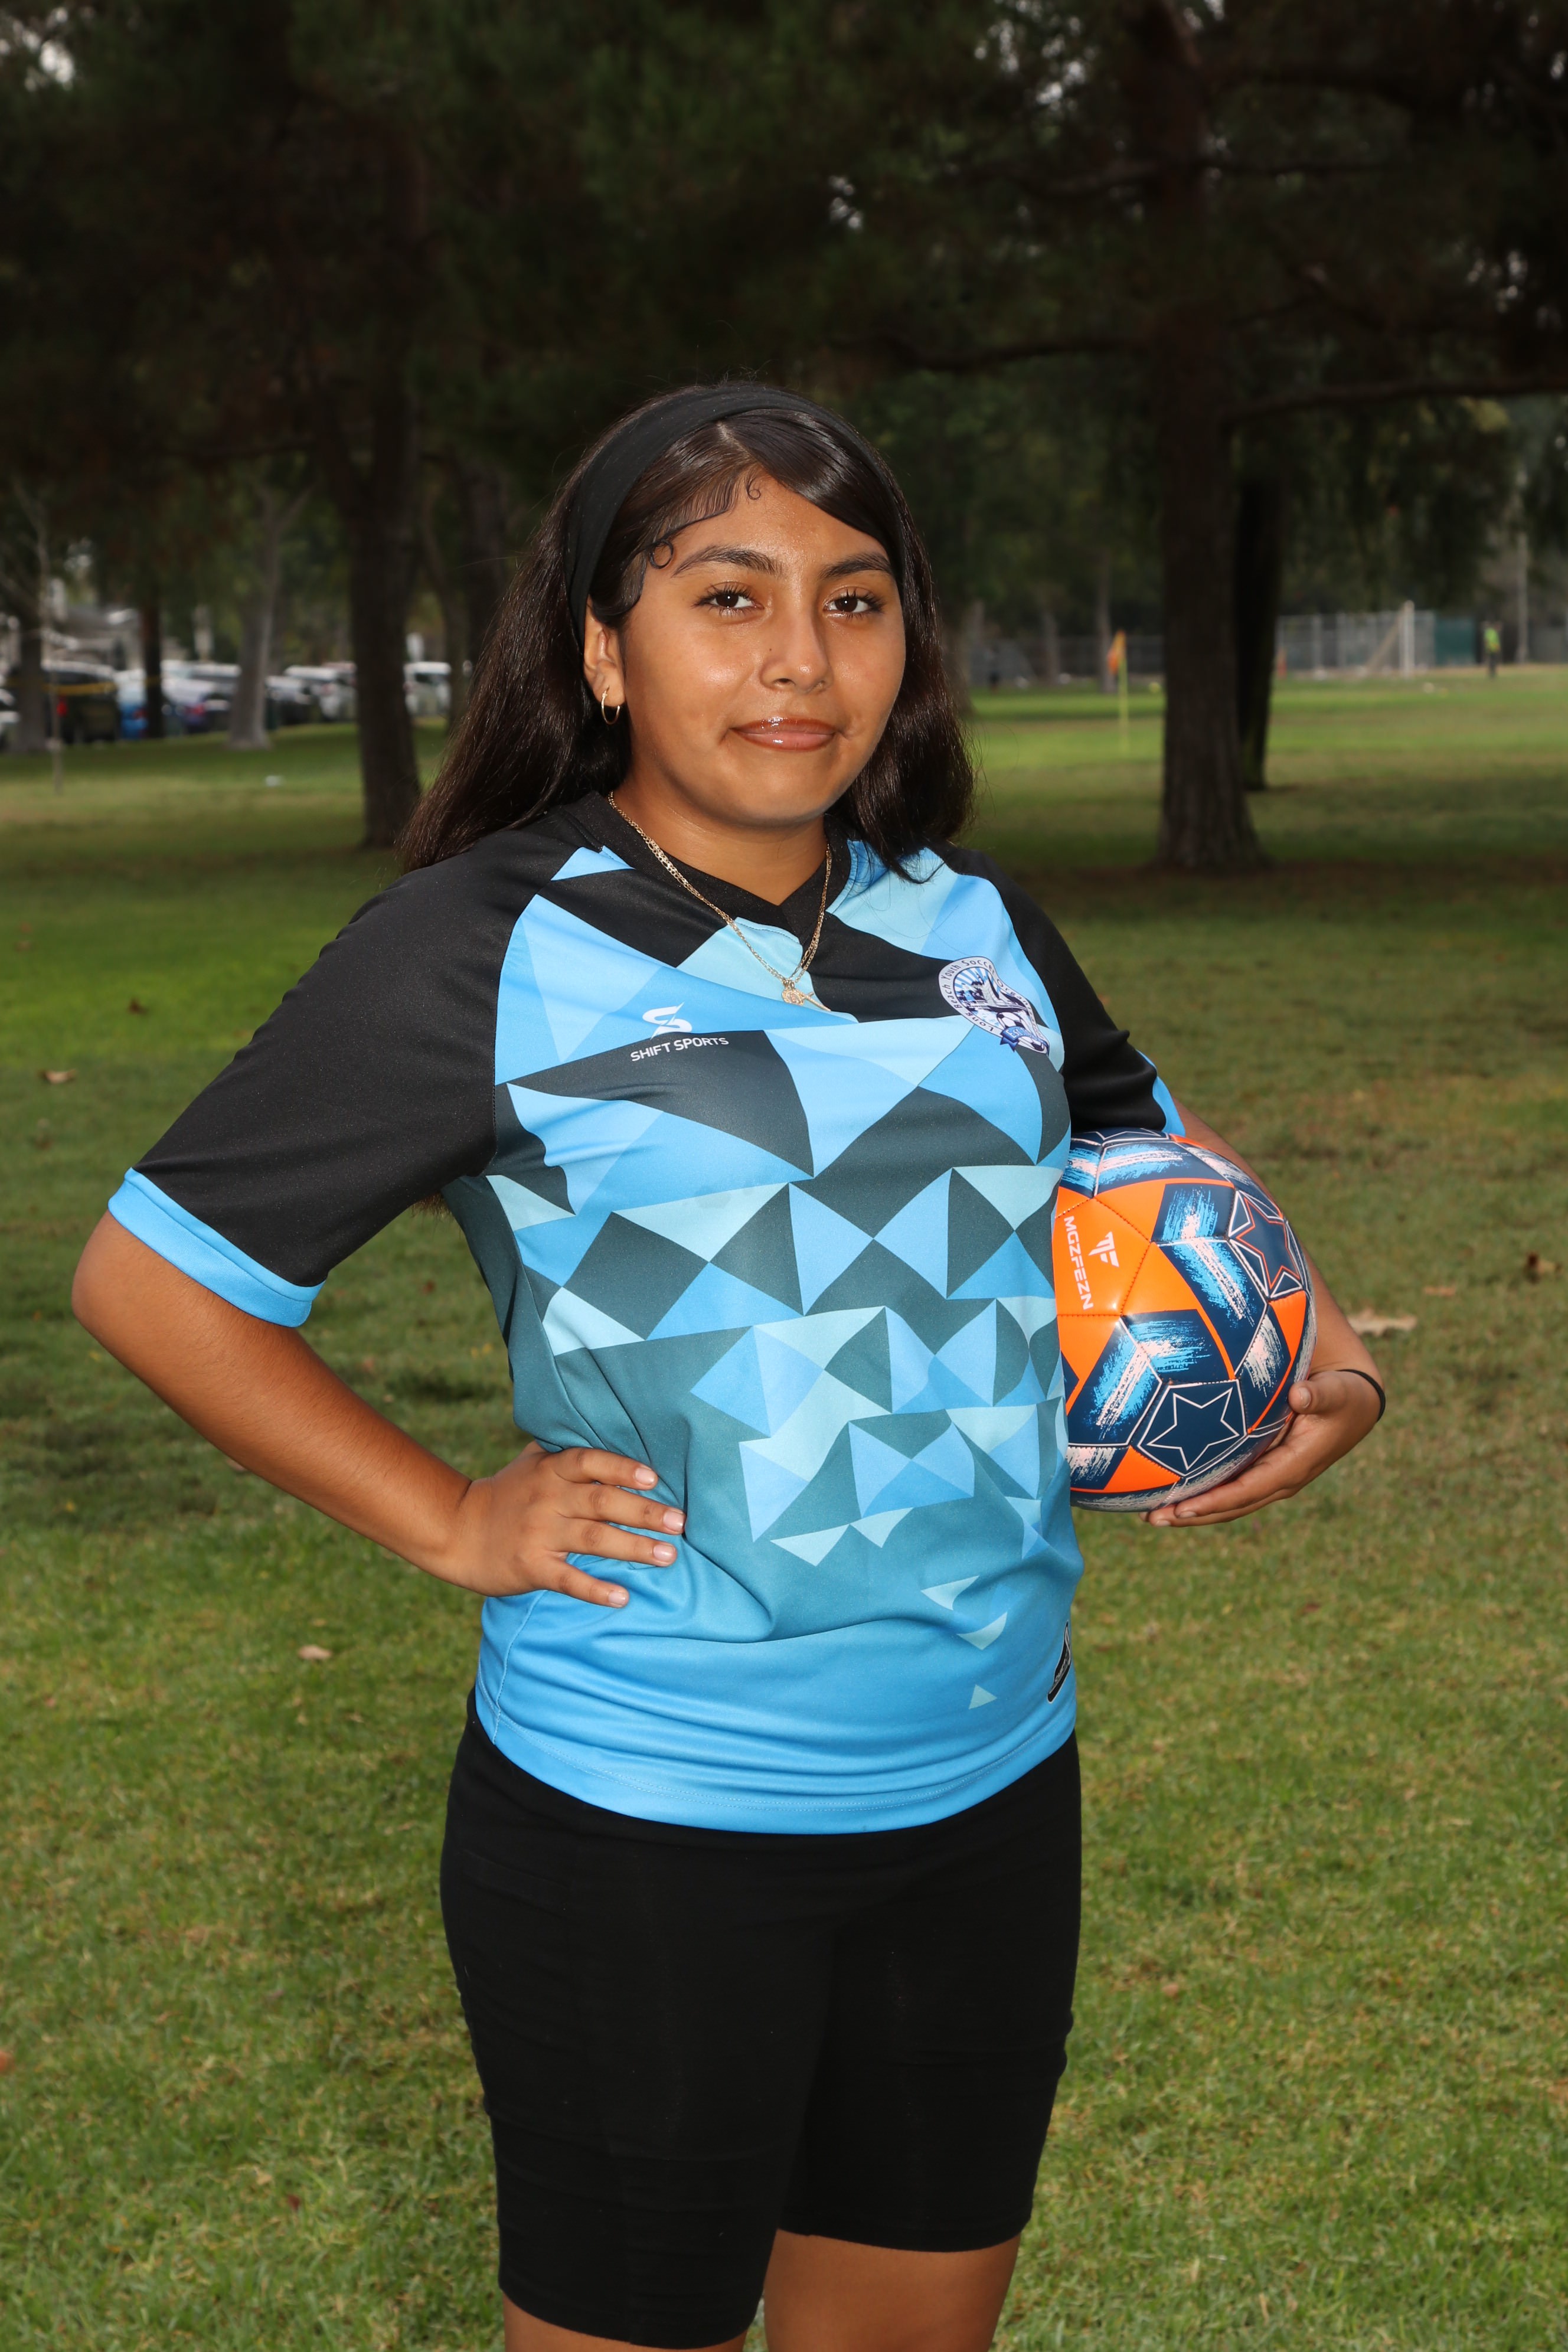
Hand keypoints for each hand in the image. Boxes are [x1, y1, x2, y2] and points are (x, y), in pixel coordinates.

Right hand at [435, 1444, 683, 1605]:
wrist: (456, 1531)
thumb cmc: (505, 1495)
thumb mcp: (531, 1463)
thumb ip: (566, 1453)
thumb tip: (609, 1428)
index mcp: (550, 1471)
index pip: (590, 1462)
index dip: (622, 1468)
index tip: (654, 1478)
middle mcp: (547, 1499)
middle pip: (601, 1502)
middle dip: (644, 1512)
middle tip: (679, 1522)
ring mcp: (539, 1534)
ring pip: (593, 1540)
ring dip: (633, 1548)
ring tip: (668, 1556)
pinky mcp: (531, 1567)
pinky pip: (568, 1579)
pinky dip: (596, 1589)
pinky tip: (622, 1597)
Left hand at [1141, 1368, 1381, 1528]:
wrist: (1354, 1404)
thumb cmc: (1342, 1396)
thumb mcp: (1336, 1393)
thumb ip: (1319, 1394)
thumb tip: (1301, 1396)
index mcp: (1295, 1466)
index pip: (1249, 1490)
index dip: (1216, 1501)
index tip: (1183, 1508)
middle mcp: (1280, 1480)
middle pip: (1231, 1506)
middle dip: (1193, 1514)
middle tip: (1151, 1519)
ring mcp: (1270, 1477)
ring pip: (1227, 1502)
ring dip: (1191, 1511)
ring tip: (1150, 1515)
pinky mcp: (1262, 1470)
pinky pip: (1228, 1488)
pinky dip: (1201, 1494)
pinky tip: (1170, 1494)